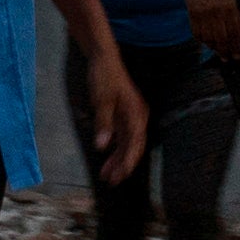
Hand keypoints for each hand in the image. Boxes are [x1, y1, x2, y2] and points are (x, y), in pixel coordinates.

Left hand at [85, 54, 148, 181]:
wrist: (104, 58)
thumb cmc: (104, 77)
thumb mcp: (101, 101)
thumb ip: (103, 124)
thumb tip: (102, 146)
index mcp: (136, 113)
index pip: (134, 143)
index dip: (128, 161)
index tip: (120, 176)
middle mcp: (138, 116)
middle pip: (134, 146)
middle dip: (123, 165)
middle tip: (112, 181)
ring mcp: (132, 115)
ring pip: (128, 143)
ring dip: (119, 159)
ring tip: (107, 175)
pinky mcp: (125, 114)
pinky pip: (123, 135)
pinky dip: (116, 148)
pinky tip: (109, 157)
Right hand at [181, 0, 239, 56]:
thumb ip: (236, 16)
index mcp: (230, 6)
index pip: (234, 32)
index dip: (236, 46)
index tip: (237, 56)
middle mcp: (217, 11)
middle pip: (222, 38)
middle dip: (226, 51)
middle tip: (228, 60)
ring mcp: (203, 11)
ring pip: (209, 37)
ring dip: (214, 47)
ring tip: (217, 53)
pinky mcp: (192, 11)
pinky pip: (196, 31)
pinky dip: (201, 39)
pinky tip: (206, 43)